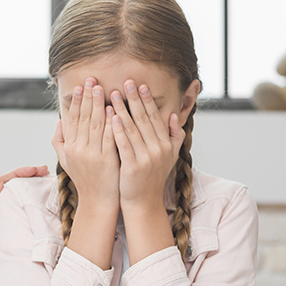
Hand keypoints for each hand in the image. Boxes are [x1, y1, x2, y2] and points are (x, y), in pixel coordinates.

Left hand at [0, 165, 49, 285]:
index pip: (4, 182)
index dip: (20, 173)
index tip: (36, 169)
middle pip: (15, 186)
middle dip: (30, 176)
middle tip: (46, 172)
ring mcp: (6, 218)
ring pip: (21, 198)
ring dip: (33, 188)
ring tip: (48, 183)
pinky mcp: (14, 229)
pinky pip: (25, 213)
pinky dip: (35, 206)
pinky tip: (46, 204)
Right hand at [51, 77, 119, 208]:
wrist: (97, 202)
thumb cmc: (85, 180)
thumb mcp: (67, 161)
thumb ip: (60, 141)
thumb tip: (59, 122)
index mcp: (70, 147)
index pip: (72, 119)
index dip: (76, 102)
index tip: (80, 87)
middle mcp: (78, 149)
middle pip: (83, 118)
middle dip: (87, 97)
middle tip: (91, 80)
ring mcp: (92, 154)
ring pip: (95, 124)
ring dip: (98, 105)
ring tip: (102, 88)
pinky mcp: (106, 160)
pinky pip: (108, 137)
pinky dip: (110, 122)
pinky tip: (114, 109)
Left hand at [110, 80, 183, 208]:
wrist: (144, 203)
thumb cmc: (151, 178)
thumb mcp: (169, 157)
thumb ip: (174, 137)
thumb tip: (174, 117)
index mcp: (165, 144)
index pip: (155, 117)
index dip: (147, 100)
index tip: (140, 85)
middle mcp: (158, 149)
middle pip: (144, 119)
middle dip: (134, 99)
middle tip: (126, 81)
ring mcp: (146, 158)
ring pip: (132, 129)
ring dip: (122, 109)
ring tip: (112, 94)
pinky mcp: (133, 167)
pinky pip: (124, 144)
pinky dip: (117, 130)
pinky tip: (111, 117)